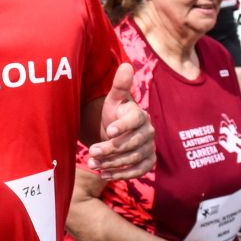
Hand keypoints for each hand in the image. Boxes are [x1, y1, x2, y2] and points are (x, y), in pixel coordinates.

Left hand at [87, 64, 154, 179]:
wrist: (117, 129)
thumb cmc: (114, 112)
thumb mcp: (113, 98)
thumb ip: (119, 85)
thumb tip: (126, 65)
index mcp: (140, 114)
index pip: (135, 120)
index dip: (123, 126)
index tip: (109, 131)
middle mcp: (148, 132)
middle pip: (133, 143)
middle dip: (111, 148)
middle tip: (91, 152)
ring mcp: (149, 147)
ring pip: (134, 158)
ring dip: (113, 163)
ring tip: (93, 164)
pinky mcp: (148, 161)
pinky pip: (139, 171)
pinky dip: (122, 175)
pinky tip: (104, 175)